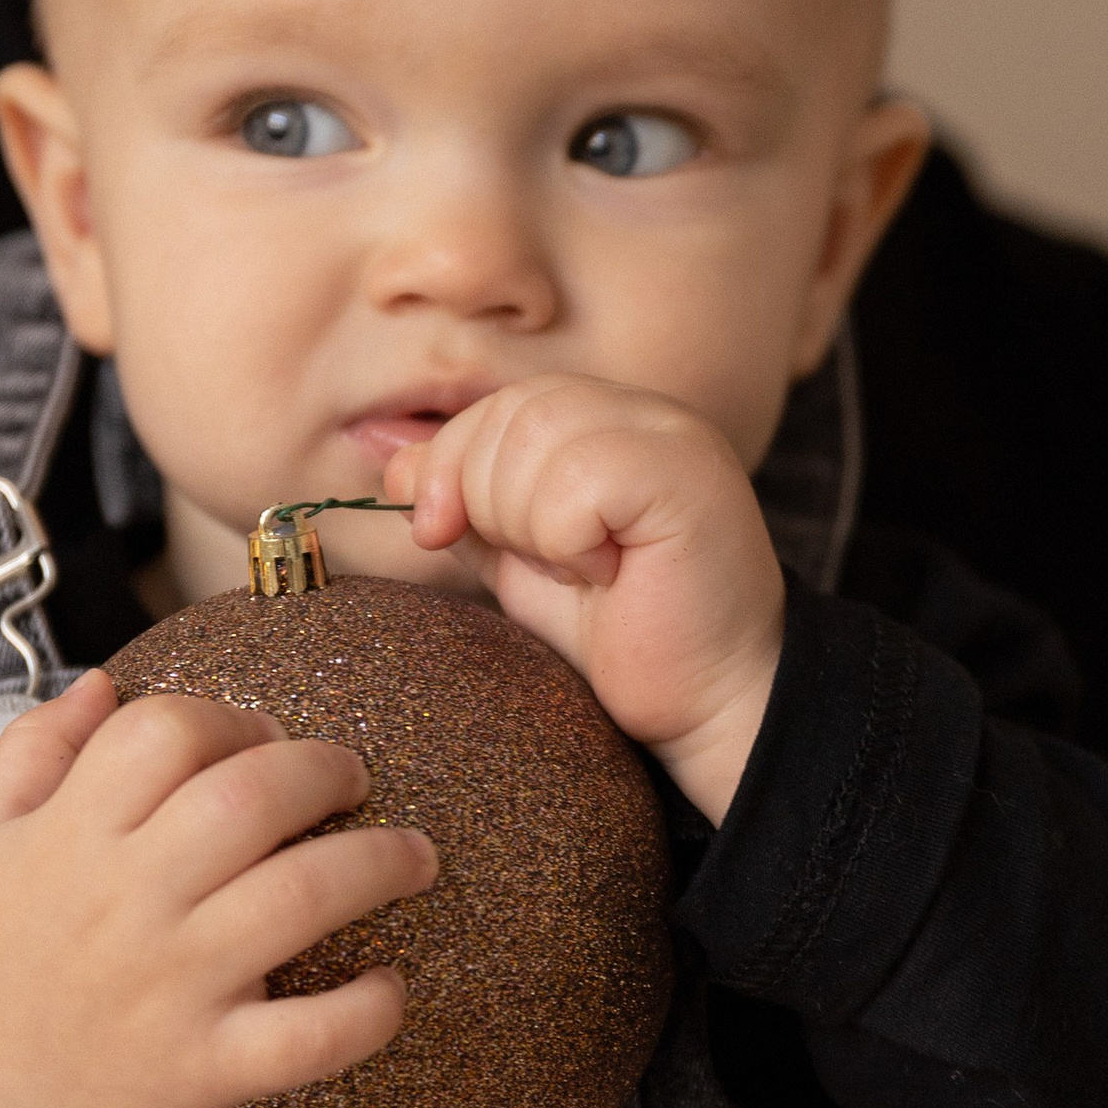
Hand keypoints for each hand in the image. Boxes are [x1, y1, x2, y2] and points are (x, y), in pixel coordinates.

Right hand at [0, 670, 437, 1107]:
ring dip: (380, 863)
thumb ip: (30, 754)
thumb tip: (100, 684)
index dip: (233, 719)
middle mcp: (123, 901)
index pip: (168, 729)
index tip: (263, 741)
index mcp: (66, 837)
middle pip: (252, 794)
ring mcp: (168, 987)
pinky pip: (307, 1038)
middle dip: (327, 770)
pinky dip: (365, 1011)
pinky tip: (389, 987)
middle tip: (353, 782)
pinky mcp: (199, 1071)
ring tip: (414, 858)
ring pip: (302, 895)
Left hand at [389, 375, 782, 820]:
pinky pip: (579, 478)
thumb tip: (395, 464)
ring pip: (538, 436)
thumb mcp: (523, 561)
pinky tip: (608, 573)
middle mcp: (648, 414)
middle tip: (540, 564)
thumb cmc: (626, 636)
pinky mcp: (687, 477)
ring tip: (582, 569)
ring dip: (530, 523)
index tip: (437, 532)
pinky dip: (568, 538)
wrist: (712, 703)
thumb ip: (468, 506)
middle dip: (482, 496)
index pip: (501, 404)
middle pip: (512, 411)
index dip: (450, 463)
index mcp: (611, 422)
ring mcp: (674, 438)